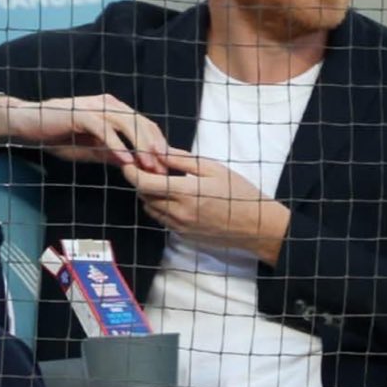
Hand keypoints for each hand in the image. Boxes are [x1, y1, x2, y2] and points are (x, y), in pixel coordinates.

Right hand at [0, 94, 169, 171]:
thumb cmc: (57, 135)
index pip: (143, 124)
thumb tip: (133, 164)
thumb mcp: (90, 148)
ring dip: (140, 146)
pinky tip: (125, 161)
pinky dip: (117, 145)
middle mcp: (108, 104)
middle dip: (154, 147)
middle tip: (164, 169)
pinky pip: (105, 130)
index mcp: (113, 110)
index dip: (157, 144)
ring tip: (149, 166)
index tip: (166, 166)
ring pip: (127, 124)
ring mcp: (94, 107)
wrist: (27, 124)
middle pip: (140, 123)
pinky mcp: (81, 113)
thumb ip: (111, 153)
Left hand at [123, 149, 289, 266]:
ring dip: (150, 195)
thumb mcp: (212, 168)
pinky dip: (160, 207)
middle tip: (148, 168)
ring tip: (164, 182)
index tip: (128, 163)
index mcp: (186, 193)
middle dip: (141, 181)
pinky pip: (161, 219)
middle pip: (144, 196)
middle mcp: (179, 212)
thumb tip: (157, 151)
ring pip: (150, 208)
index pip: (144, 184)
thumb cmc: (239, 193)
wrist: (257, 225)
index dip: (131, 173)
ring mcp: (180, 227)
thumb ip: (180, 160)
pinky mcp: (183, 236)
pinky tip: (174, 197)